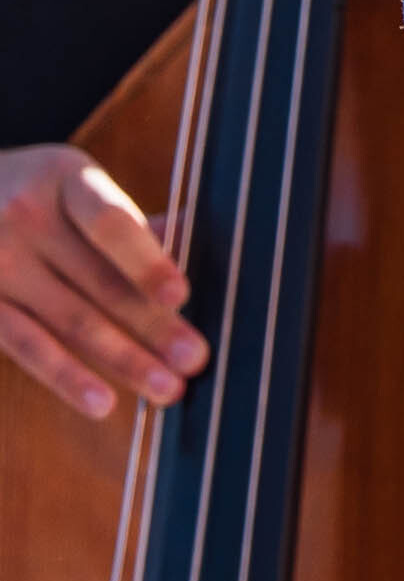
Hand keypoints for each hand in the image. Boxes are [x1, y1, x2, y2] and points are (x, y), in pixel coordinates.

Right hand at [0, 145, 209, 420]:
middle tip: (197, 360)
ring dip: (123, 360)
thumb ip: (129, 220)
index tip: (181, 296)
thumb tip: (200, 239)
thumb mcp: (75, 187)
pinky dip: (67, 377)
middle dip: (153, 326)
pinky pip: (27, 345)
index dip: (145, 260)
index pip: (109, 222)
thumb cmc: (37, 197)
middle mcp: (26, 217)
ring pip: (69, 321)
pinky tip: (103, 402)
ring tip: (167, 389)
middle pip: (99, 282)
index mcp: (65, 179)